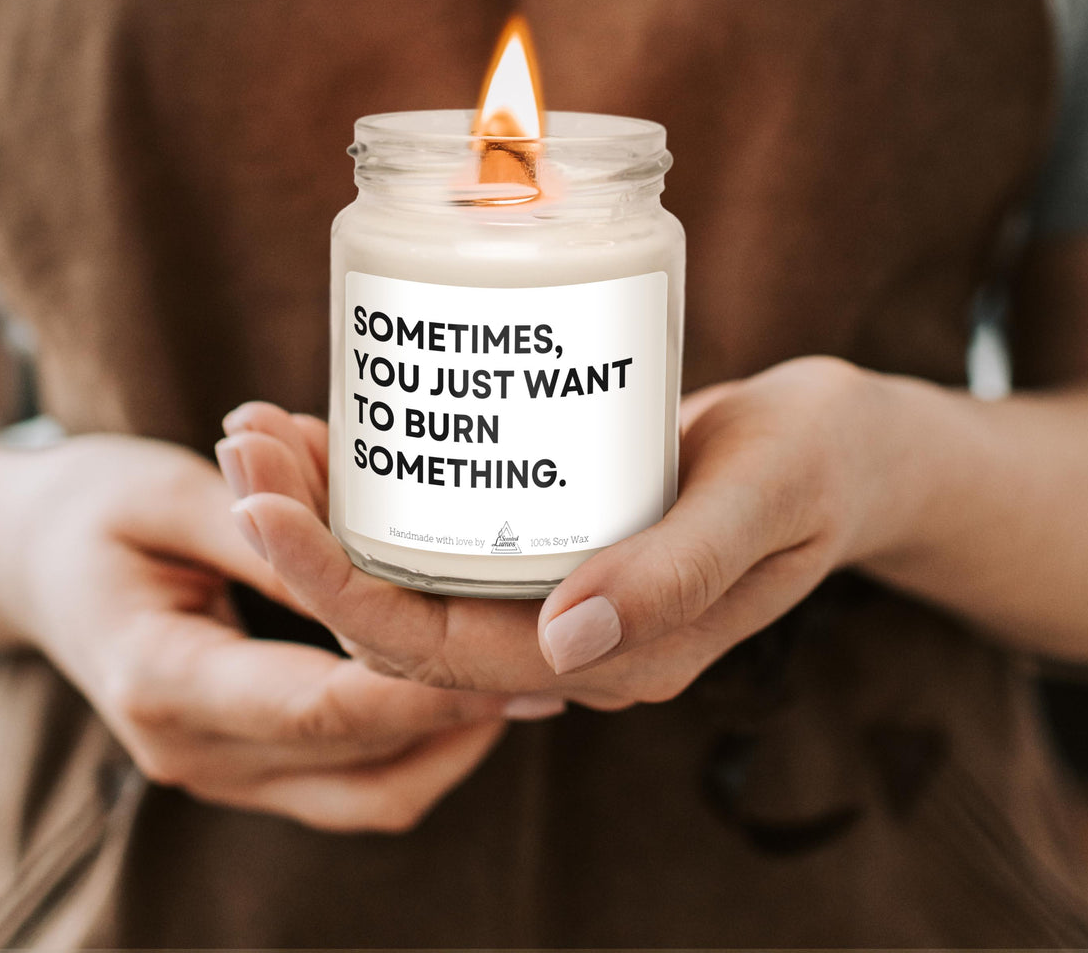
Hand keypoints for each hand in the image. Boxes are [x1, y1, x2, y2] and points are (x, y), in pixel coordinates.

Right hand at [0, 434, 548, 831]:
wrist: (30, 559)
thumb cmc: (91, 510)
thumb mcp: (168, 495)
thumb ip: (262, 535)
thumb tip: (364, 561)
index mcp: (164, 680)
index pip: (323, 707)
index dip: (425, 686)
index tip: (511, 655)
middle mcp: (191, 749)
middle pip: (360, 761)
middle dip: (460, 716)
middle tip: (548, 666)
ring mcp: (216, 768)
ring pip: (365, 794)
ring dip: (448, 745)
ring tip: (524, 682)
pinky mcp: (242, 760)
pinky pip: (347, 784)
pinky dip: (412, 749)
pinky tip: (463, 693)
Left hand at [222, 357, 899, 708]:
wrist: (845, 448)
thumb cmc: (817, 461)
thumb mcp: (765, 498)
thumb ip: (679, 571)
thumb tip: (567, 643)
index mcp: (619, 657)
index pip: (445, 652)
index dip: (340, 588)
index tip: (262, 504)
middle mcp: (571, 642)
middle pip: (403, 617)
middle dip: (305, 542)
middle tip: (241, 443)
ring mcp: (558, 597)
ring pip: (412, 578)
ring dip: (327, 513)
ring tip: (260, 430)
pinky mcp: (554, 544)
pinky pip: (446, 536)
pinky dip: (382, 489)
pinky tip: (336, 430)